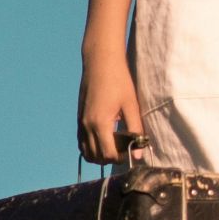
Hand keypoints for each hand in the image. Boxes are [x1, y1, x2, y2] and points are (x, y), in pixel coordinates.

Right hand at [76, 51, 145, 165]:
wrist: (100, 61)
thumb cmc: (119, 79)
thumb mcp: (131, 105)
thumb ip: (135, 130)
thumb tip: (139, 153)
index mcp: (100, 123)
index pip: (108, 155)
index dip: (122, 158)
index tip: (132, 150)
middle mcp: (86, 125)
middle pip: (96, 157)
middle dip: (111, 158)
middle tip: (125, 148)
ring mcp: (81, 122)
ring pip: (86, 152)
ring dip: (99, 154)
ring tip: (115, 144)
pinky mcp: (79, 117)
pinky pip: (82, 141)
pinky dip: (91, 146)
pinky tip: (105, 137)